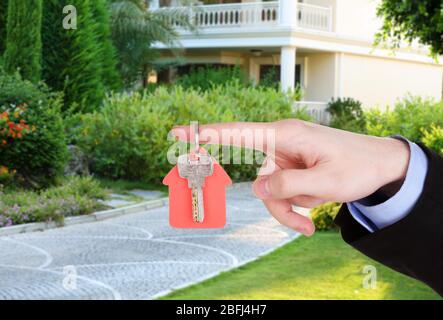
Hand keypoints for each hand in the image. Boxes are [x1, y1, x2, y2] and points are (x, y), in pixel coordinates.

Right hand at [172, 120, 409, 235]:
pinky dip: (294, 208)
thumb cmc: (357, 166)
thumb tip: (256, 188)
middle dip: (278, 205)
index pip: (238, 133)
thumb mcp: (325, 182)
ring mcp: (284, 159)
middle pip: (257, 180)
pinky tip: (314, 212)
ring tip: (313, 221)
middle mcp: (280, 145)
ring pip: (269, 193)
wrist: (380, 165)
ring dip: (289, 211)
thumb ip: (286, 186)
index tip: (179, 132)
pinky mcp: (290, 170)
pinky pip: (280, 194)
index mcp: (285, 135)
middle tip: (302, 224)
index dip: (207, 134)